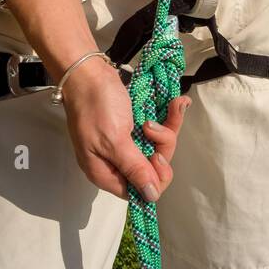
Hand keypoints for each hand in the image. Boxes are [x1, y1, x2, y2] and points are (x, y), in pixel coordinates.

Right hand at [59, 58, 191, 201]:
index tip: (158, 156)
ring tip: (169, 108)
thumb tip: (151, 197)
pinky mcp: (135, 128)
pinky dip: (170, 117)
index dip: (155, 178)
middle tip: (154, 128)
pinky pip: (159, 130)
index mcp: (105, 172)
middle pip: (152, 168)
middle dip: (162, 147)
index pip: (139, 191)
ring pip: (159, 147)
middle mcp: (117, 161)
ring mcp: (127, 144)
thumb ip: (134, 168)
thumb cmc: (95, 106)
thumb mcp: (114, 140)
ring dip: (168, 129)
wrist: (89, 71)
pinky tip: (179, 102)